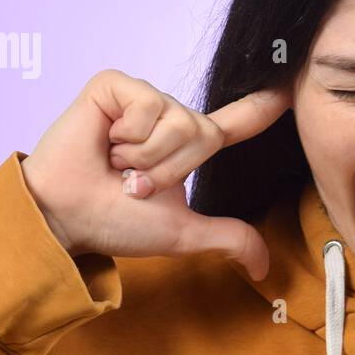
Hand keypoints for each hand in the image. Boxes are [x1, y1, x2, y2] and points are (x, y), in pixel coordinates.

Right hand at [20, 68, 290, 277]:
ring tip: (115, 166)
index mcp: (186, 146)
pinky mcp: (114, 85)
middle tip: (133, 184)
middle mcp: (169, 116)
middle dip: (171, 170)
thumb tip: (262, 269)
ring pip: (178, 121)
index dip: (263, 106)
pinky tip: (103, 144)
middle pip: (205, 134)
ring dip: (146, 158)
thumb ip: (227, 238)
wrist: (66, 217)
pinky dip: (127, 135)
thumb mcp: (183, 232)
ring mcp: (142, 98)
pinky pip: (146, 105)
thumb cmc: (114, 223)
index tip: (289, 87)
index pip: (236, 123)